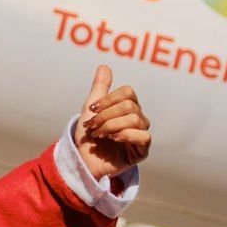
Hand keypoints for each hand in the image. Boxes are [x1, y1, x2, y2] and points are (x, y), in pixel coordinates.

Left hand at [74, 66, 150, 180]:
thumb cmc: (88, 135)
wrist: (83, 160)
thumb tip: (104, 66)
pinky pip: (144, 136)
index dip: (109, 99)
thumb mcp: (90, 109)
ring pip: (135, 120)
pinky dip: (126, 135)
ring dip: (111, 126)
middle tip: (92, 126)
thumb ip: (99, 89)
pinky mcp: (142, 151)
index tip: (92, 109)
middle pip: (130, 106)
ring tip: (99, 135)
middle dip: (106, 116)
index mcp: (128, 107)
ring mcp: (141, 134)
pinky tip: (113, 139)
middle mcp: (138, 119)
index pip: (128, 93)